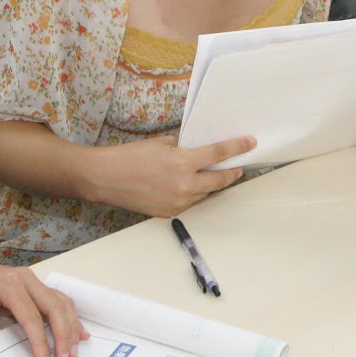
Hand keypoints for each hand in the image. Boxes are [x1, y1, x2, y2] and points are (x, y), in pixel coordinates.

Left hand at [0, 247, 86, 356]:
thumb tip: (13, 354)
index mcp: (10, 286)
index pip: (32, 318)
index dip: (41, 343)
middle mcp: (26, 279)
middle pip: (55, 307)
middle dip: (63, 335)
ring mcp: (31, 279)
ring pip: (60, 302)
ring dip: (70, 326)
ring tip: (73, 350)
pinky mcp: (32, 284)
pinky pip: (56, 299)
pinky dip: (68, 315)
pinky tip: (77, 330)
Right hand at [88, 134, 255, 216]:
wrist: (104, 178)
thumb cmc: (129, 157)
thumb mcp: (160, 144)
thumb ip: (182, 149)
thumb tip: (194, 152)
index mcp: (183, 163)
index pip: (218, 154)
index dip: (237, 148)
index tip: (250, 143)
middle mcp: (184, 185)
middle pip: (219, 181)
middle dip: (231, 174)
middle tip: (238, 168)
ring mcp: (177, 202)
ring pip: (203, 194)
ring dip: (208, 185)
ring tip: (208, 176)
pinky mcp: (168, 213)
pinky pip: (188, 203)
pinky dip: (191, 194)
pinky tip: (187, 187)